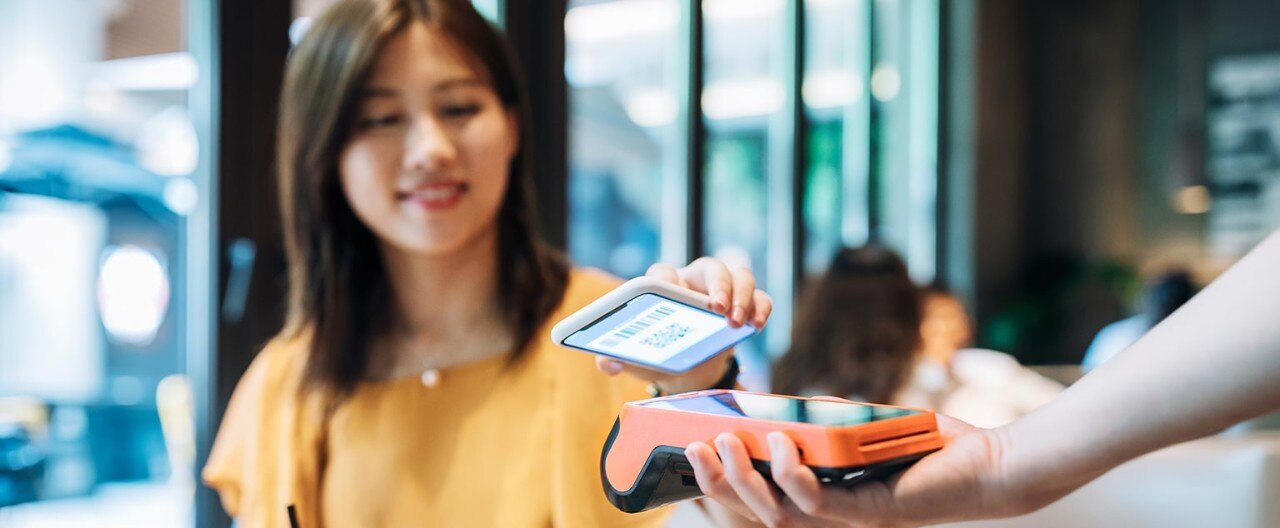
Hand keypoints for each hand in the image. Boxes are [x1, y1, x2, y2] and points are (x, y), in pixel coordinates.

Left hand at [595, 257, 772, 393]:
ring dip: (742, 296)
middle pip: (711, 266)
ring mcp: (725, 292)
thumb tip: (607, 363)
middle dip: (717, 284)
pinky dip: (761, 307)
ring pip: (741, 275)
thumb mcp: (635, 359)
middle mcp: (695, 282)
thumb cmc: (658, 354)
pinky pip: (760, 297)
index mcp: (664, 287)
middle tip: (717, 309)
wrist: (688, 371)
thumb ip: (613, 358)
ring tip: (737, 323)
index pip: (664, 271)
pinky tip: (757, 324)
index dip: (668, 279)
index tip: (671, 290)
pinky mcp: (746, 306)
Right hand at [684, 412, 1028, 526]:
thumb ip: (819, 422)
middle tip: (694, 447)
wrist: (986, 462)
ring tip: (725, 443)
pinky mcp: (870, 513)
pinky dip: (793, 475)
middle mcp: (827, 515)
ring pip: (777, 512)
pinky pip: (820, 503)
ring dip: (745, 480)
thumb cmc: (922, 444)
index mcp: (818, 498)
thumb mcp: (856, 426)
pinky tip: (779, 443)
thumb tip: (776, 406)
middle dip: (717, 481)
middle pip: (754, 510)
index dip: (717, 482)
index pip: (755, 497)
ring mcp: (847, 518)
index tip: (688, 450)